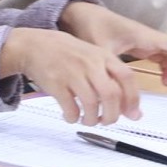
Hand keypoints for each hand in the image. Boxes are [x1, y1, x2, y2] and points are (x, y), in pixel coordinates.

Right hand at [0, 26, 143, 125]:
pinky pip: (70, 108)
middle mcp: (90, 64)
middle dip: (112, 115)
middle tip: (107, 121)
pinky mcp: (56, 84)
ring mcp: (73, 73)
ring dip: (92, 119)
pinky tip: (71, 116)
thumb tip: (134, 112)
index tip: (133, 114)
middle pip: (111, 95)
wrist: (33, 45)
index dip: (133, 99)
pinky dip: (73, 118)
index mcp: (103, 56)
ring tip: (88, 120)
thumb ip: (112, 80)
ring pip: (91, 104)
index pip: (127, 77)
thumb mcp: (93, 57)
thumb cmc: (67, 53)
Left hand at [56, 0, 166, 91]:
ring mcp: (148, 42)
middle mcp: (151, 38)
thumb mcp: (101, 50)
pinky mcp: (143, 46)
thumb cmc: (92, 28)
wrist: (83, 15)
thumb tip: (119, 95)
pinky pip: (164, 57)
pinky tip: (166, 83)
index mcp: (146, 37)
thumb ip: (111, 71)